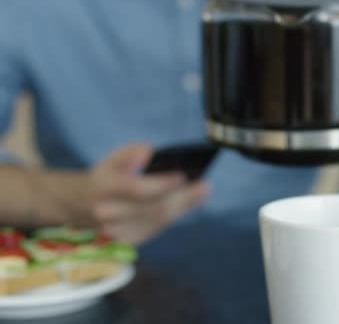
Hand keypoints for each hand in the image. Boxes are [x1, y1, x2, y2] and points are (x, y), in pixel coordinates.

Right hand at [86, 144, 207, 244]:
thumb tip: (150, 152)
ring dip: (183, 206)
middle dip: (182, 196)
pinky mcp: (127, 241)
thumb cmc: (105, 177)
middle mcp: (108, 213)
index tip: (183, 175)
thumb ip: (131, 151)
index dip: (162, 184)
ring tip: (202, 191)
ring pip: (158, 220)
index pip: (137, 189)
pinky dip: (175, 215)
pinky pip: (157, 228)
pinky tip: (189, 202)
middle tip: (204, 185)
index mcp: (103, 188)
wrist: (80, 206)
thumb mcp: (112, 158)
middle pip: (153, 207)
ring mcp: (116, 232)